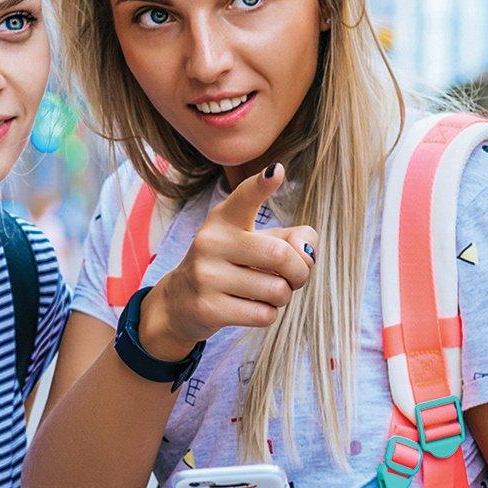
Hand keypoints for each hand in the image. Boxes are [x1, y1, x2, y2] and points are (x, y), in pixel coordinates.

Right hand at [139, 164, 316, 360]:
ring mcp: (205, 276)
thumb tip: (307, 251)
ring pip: (276, 290)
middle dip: (300, 272)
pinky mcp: (207, 308)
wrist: (181, 302)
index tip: (276, 172)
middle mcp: (211, 242)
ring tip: (267, 292)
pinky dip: (268, 314)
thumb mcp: (256, 243)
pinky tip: (250, 307)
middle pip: (280, 255)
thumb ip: (291, 239)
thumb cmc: (232, 265)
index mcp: (225, 219)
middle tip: (295, 277)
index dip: (262, 185)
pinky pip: (263, 315)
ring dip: (283, 296)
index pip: (245, 197)